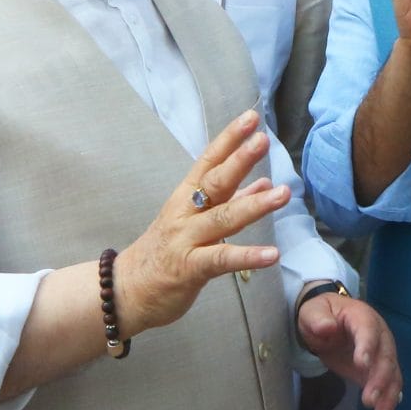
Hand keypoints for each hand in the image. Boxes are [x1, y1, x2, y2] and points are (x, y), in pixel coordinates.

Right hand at [112, 110, 286, 337]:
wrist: (127, 291)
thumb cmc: (163, 253)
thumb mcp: (193, 221)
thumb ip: (230, 201)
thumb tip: (263, 181)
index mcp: (185, 197)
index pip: (208, 161)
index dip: (229, 139)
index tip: (251, 118)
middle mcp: (185, 213)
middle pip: (214, 183)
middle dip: (239, 160)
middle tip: (262, 140)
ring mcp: (186, 239)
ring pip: (222, 218)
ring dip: (254, 205)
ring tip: (283, 193)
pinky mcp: (189, 268)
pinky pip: (221, 260)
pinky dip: (247, 256)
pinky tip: (272, 254)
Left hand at [297, 293, 403, 409]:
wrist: (328, 321)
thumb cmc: (321, 315)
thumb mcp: (313, 312)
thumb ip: (319, 319)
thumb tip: (327, 327)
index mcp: (363, 317)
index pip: (368, 331)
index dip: (368, 347)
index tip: (362, 365)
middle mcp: (380, 336)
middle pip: (386, 358)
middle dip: (380, 381)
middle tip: (369, 401)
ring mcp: (383, 356)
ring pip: (393, 378)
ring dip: (388, 401)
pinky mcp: (380, 373)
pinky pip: (388, 391)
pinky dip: (386, 408)